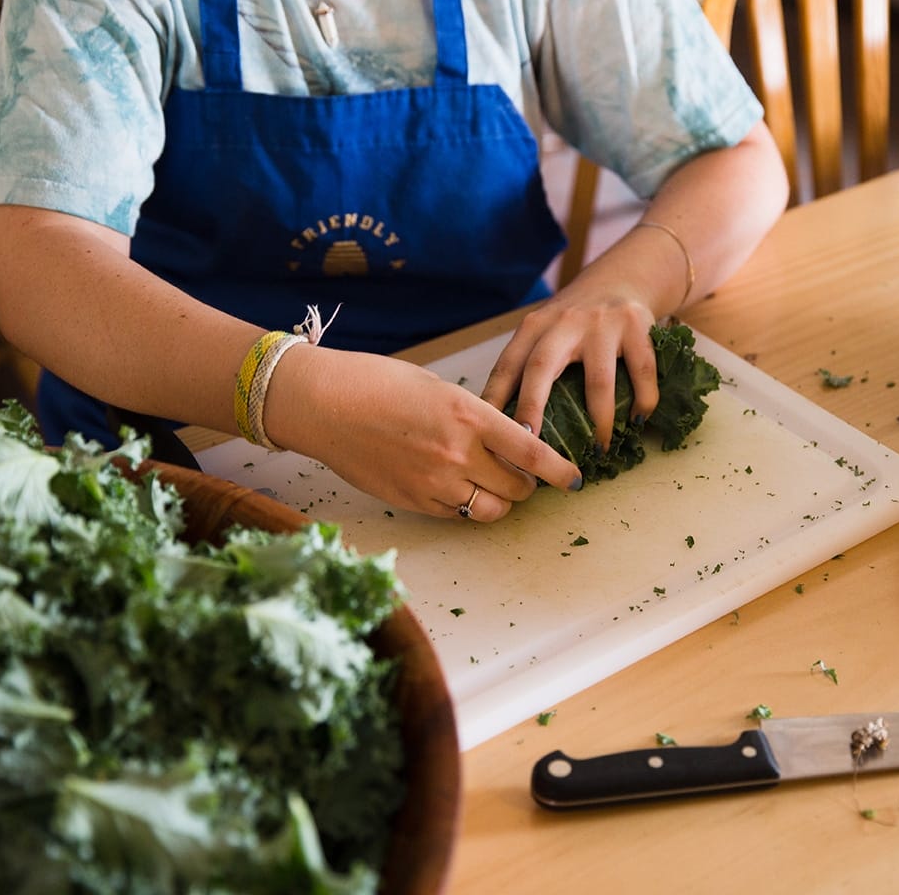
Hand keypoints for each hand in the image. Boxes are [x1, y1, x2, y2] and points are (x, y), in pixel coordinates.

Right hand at [265, 349, 582, 520]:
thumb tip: (503, 439)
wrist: (324, 404)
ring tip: (492, 486)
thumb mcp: (439, 388)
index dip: (559, 470)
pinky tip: (456, 487)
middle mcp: (457, 453)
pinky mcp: (413, 502)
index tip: (574, 477)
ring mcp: (435, 482)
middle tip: (522, 475)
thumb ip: (475, 416)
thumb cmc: (378, 383)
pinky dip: (466, 505)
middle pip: (517, 488)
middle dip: (527, 484)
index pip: (532, 452)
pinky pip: (456, 515)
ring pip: (490, 510)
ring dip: (500, 501)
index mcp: (470, 415)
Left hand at [481, 273, 662, 450]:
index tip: (490, 434)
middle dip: (533, 409)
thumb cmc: (576, 320)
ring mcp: (602, 323)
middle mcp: (564, 321)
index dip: (495, 400)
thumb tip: (506, 424)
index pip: (507, 366)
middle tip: (532, 449)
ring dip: (600, 422)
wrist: (623, 276)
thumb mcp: (545, 331)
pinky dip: (643, 401)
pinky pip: (642, 372)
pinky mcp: (636, 326)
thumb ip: (528, 366)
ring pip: (598, 381)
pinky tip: (637, 422)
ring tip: (599, 450)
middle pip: (542, 368)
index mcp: (534, 327)